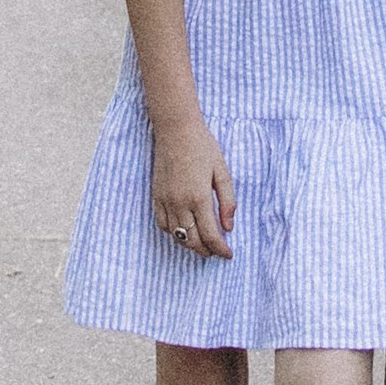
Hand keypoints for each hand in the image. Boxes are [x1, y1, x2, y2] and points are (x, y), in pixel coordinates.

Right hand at [152, 122, 236, 259]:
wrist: (176, 130)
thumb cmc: (203, 147)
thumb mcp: (222, 171)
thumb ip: (227, 201)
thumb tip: (229, 227)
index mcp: (199, 198)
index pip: (210, 235)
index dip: (220, 249)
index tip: (228, 254)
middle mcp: (180, 203)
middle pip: (192, 241)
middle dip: (206, 251)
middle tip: (217, 251)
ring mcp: (166, 201)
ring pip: (176, 236)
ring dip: (190, 245)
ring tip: (202, 245)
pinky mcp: (156, 196)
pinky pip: (162, 224)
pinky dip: (173, 234)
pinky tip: (183, 231)